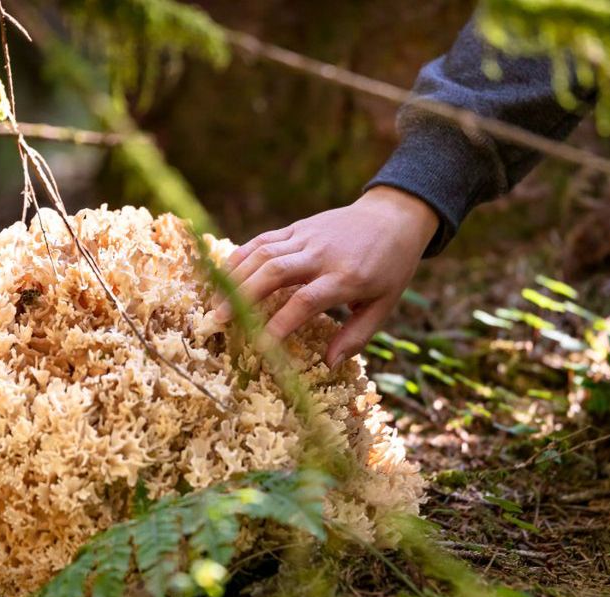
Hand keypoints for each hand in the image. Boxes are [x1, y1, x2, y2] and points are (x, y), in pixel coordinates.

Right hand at [214, 186, 438, 366]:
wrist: (394, 218)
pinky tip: (223, 275)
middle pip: (275, 271)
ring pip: (263, 253)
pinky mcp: (298, 227)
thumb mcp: (383, 306)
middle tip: (221, 321)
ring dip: (235, 277)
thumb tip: (329, 365)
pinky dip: (240, 256)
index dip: (280, 323)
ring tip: (215, 303)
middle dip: (244, 296)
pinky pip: (263, 239)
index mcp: (347, 278)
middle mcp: (323, 254)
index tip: (260, 346)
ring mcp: (307, 237)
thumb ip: (356, 336)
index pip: (305, 300)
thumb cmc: (390, 269)